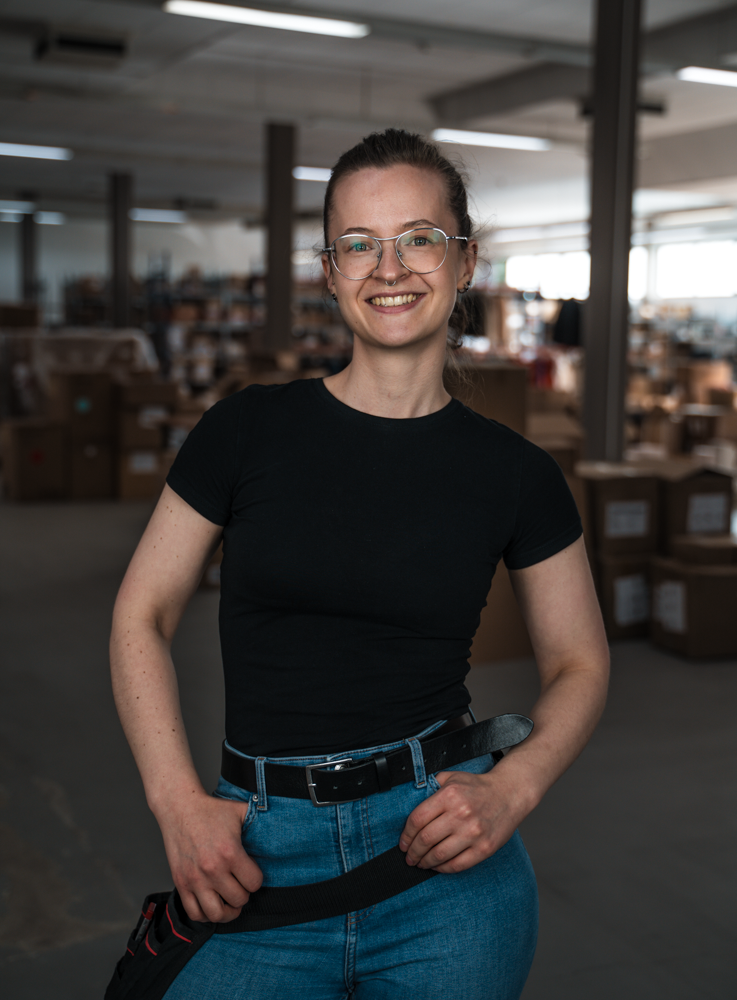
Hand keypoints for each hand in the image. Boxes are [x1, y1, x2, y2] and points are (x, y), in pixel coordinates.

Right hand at [156, 792, 262, 922]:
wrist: (180, 808)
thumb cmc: (211, 810)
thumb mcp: (241, 811)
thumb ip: (260, 821)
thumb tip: (279, 828)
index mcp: (230, 852)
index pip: (254, 883)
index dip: (256, 879)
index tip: (251, 872)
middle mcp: (212, 869)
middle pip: (238, 899)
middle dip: (244, 894)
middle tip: (241, 885)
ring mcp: (195, 879)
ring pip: (217, 914)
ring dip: (227, 910)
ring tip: (229, 901)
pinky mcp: (181, 883)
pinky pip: (194, 912)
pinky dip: (205, 914)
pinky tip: (212, 903)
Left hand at [398, 768, 522, 873]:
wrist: (509, 794)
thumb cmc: (478, 787)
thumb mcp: (452, 777)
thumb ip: (431, 786)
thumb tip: (410, 801)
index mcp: (450, 795)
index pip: (418, 819)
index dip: (406, 835)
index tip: (403, 843)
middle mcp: (461, 814)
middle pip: (426, 839)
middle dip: (413, 852)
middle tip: (409, 857)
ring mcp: (473, 833)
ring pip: (439, 855)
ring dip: (425, 862)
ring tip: (420, 863)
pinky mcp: (484, 848)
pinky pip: (458, 864)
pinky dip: (443, 868)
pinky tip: (437, 866)